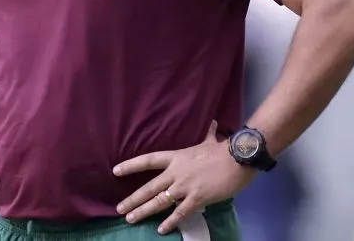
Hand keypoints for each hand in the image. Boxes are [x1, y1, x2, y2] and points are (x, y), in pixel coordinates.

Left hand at [113, 121, 255, 234]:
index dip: (130, 166)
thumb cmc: (223, 150)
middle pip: (149, 187)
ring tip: (131, 219)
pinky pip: (180, 213)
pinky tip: (161, 230)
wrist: (238, 159)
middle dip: (133, 199)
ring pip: (159, 201)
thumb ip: (208, 134)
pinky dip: (170, 222)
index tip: (115, 171)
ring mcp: (185, 186)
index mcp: (175, 157)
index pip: (148, 160)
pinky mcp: (197, 198)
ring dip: (144, 211)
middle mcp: (175, 172)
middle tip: (119, 208)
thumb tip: (214, 123)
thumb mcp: (210, 141)